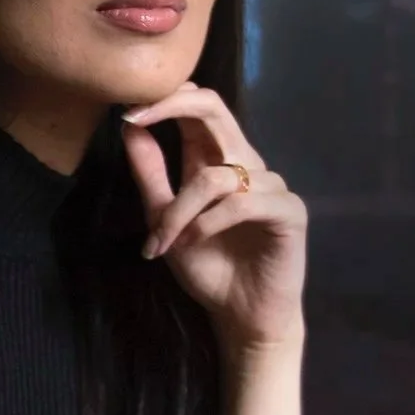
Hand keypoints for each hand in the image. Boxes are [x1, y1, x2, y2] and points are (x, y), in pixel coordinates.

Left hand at [122, 84, 306, 350]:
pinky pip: (241, 203)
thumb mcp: (164, 218)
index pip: (197, 108)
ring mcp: (270, 185)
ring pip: (214, 176)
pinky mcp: (289, 211)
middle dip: (173, 106)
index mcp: (217, 160)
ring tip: (165, 242)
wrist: (241, 315)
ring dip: (180, 209)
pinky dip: (208, 223)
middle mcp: (244, 164)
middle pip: (216, 109)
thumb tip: (128, 126)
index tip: (125, 110)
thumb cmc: (208, 268)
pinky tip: (195, 242)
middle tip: (135, 118)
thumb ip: (150, 173)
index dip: (165, 99)